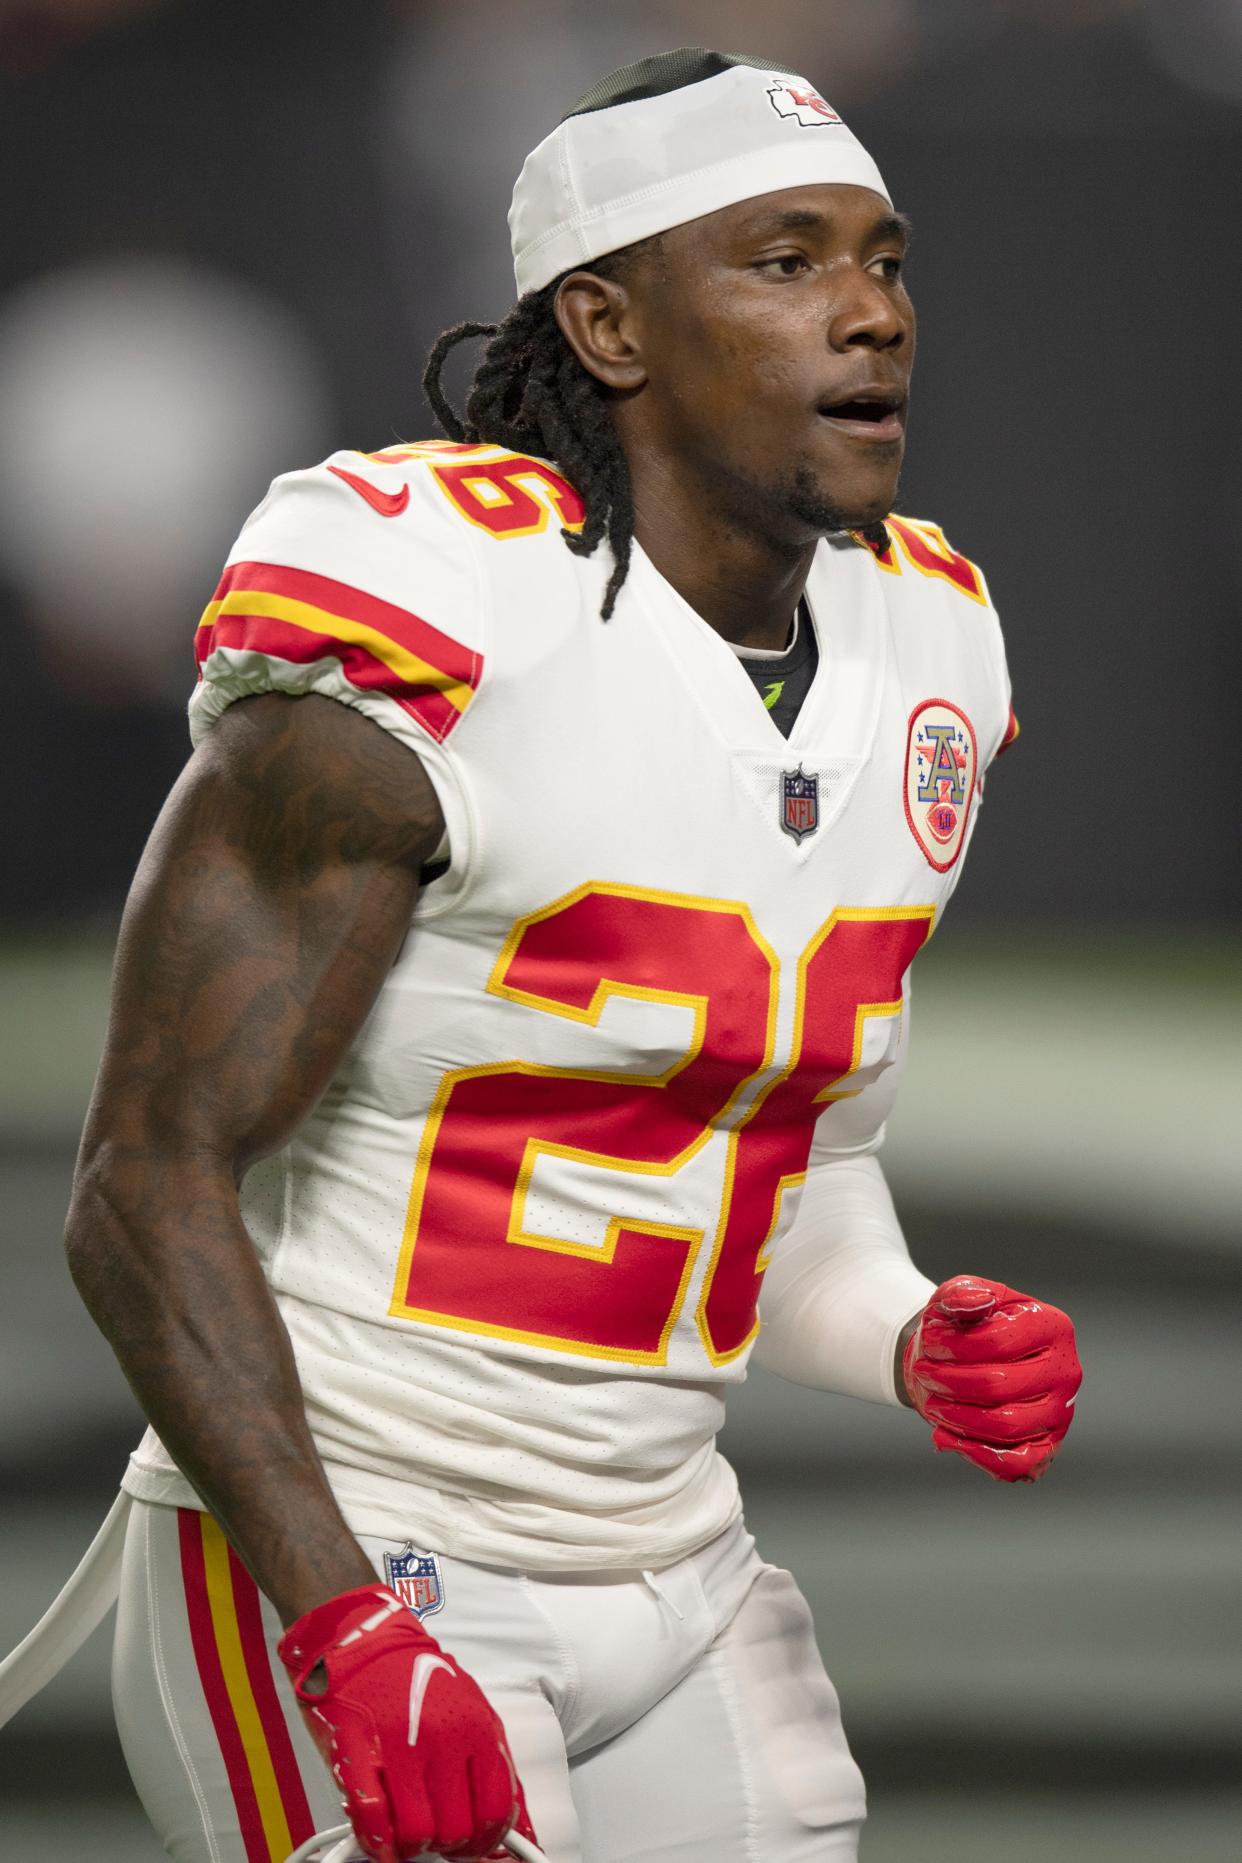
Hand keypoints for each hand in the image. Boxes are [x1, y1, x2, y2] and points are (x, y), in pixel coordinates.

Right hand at [277, 1585, 536, 1862]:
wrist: (361, 1634)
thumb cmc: (413, 1675)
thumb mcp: (472, 1711)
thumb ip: (493, 1767)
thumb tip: (518, 1826)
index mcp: (477, 1729)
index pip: (496, 1812)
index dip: (485, 1842)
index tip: (474, 1847)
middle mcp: (443, 1737)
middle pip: (458, 1830)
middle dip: (447, 1846)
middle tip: (436, 1838)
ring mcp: (399, 1744)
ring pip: (418, 1833)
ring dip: (412, 1845)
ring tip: (407, 1832)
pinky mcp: (357, 1749)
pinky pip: (372, 1817)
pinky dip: (377, 1842)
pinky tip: (380, 1839)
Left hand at [902, 1275, 1080, 1481]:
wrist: (964, 1360)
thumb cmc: (962, 1326)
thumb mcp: (955, 1297)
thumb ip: (963, 1293)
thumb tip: (978, 1302)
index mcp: (1051, 1325)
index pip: (998, 1340)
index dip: (954, 1345)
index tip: (927, 1341)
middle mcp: (1066, 1370)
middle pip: (999, 1386)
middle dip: (949, 1381)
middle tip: (924, 1372)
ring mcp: (1060, 1412)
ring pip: (1005, 1426)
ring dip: (956, 1417)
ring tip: (932, 1402)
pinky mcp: (1047, 1446)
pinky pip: (1017, 1463)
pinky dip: (976, 1454)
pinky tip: (944, 1437)